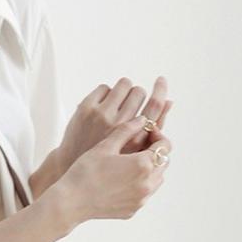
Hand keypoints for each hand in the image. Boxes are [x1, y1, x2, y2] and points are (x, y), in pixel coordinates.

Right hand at [48, 115, 172, 232]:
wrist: (71, 202)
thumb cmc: (85, 172)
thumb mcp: (105, 146)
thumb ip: (127, 130)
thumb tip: (142, 120)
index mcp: (143, 164)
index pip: (165, 145)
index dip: (157, 134)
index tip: (146, 131)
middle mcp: (147, 183)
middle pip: (163, 162)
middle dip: (155, 151)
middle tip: (139, 145)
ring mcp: (141, 199)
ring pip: (156, 180)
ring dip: (150, 168)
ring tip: (130, 162)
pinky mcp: (133, 210)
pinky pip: (144, 194)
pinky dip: (140, 184)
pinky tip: (122, 179)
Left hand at [54, 76, 173, 173]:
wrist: (73, 162)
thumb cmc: (109, 155)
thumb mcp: (135, 148)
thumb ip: (153, 126)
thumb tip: (169, 101)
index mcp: (134, 138)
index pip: (154, 106)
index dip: (160, 90)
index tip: (161, 79)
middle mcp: (119, 125)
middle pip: (138, 92)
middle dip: (136, 95)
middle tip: (129, 104)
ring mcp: (101, 115)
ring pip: (123, 84)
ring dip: (123, 90)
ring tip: (117, 102)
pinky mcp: (85, 108)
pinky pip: (104, 87)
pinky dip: (106, 93)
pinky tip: (103, 105)